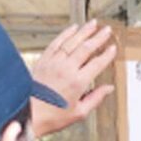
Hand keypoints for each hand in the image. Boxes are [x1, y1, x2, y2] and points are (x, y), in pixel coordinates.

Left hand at [31, 20, 117, 136]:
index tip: (113, 48)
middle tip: (107, 30)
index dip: (107, 55)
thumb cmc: (51, 116)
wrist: (27, 113)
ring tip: (93, 24)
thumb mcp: (79, 113)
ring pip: (72, 42)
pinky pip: (56, 43)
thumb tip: (107, 89)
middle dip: (98, 37)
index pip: (97, 63)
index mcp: (78, 83)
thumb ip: (96, 98)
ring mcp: (54, 63)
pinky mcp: (43, 61)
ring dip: (84, 31)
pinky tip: (72, 29)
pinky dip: (65, 34)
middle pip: (86, 48)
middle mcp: (66, 70)